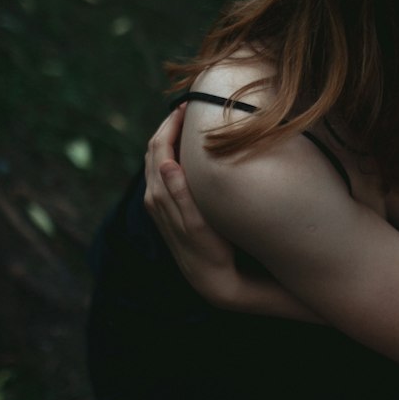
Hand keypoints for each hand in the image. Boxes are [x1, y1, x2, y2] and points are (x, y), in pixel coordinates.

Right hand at [143, 105, 323, 320]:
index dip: (163, 138)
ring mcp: (179, 235)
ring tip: (171, 128)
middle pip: (153, 172)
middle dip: (162, 139)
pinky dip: (175, 189)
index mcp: (171, 213)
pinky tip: (173, 167)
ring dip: (162, 156)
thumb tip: (223, 151)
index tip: (178, 112)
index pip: (156, 167)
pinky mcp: (197, 246)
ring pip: (160, 191)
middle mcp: (169, 222)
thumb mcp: (223, 211)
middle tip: (178, 111)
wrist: (245, 287)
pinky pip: (182, 214)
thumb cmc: (239, 243)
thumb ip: (214, 187)